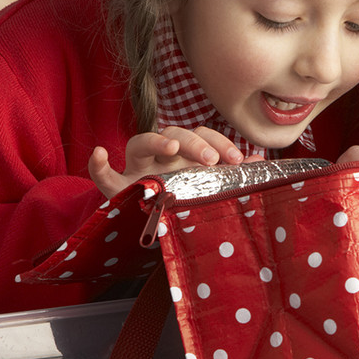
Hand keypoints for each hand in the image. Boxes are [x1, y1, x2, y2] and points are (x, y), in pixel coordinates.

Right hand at [88, 126, 262, 197]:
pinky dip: (98, 165)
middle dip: (194, 142)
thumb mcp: (209, 188)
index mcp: (186, 155)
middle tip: (210, 160)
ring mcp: (137, 169)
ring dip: (156, 142)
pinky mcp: (116, 189)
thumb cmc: (185, 200)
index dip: (218, 142)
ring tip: (171, 148)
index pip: (200, 135)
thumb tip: (260, 162)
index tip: (236, 159)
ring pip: (139, 143)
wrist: (155, 225)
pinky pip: (102, 174)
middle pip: (174, 133)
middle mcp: (161, 157)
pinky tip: (99, 154)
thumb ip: (230, 174)